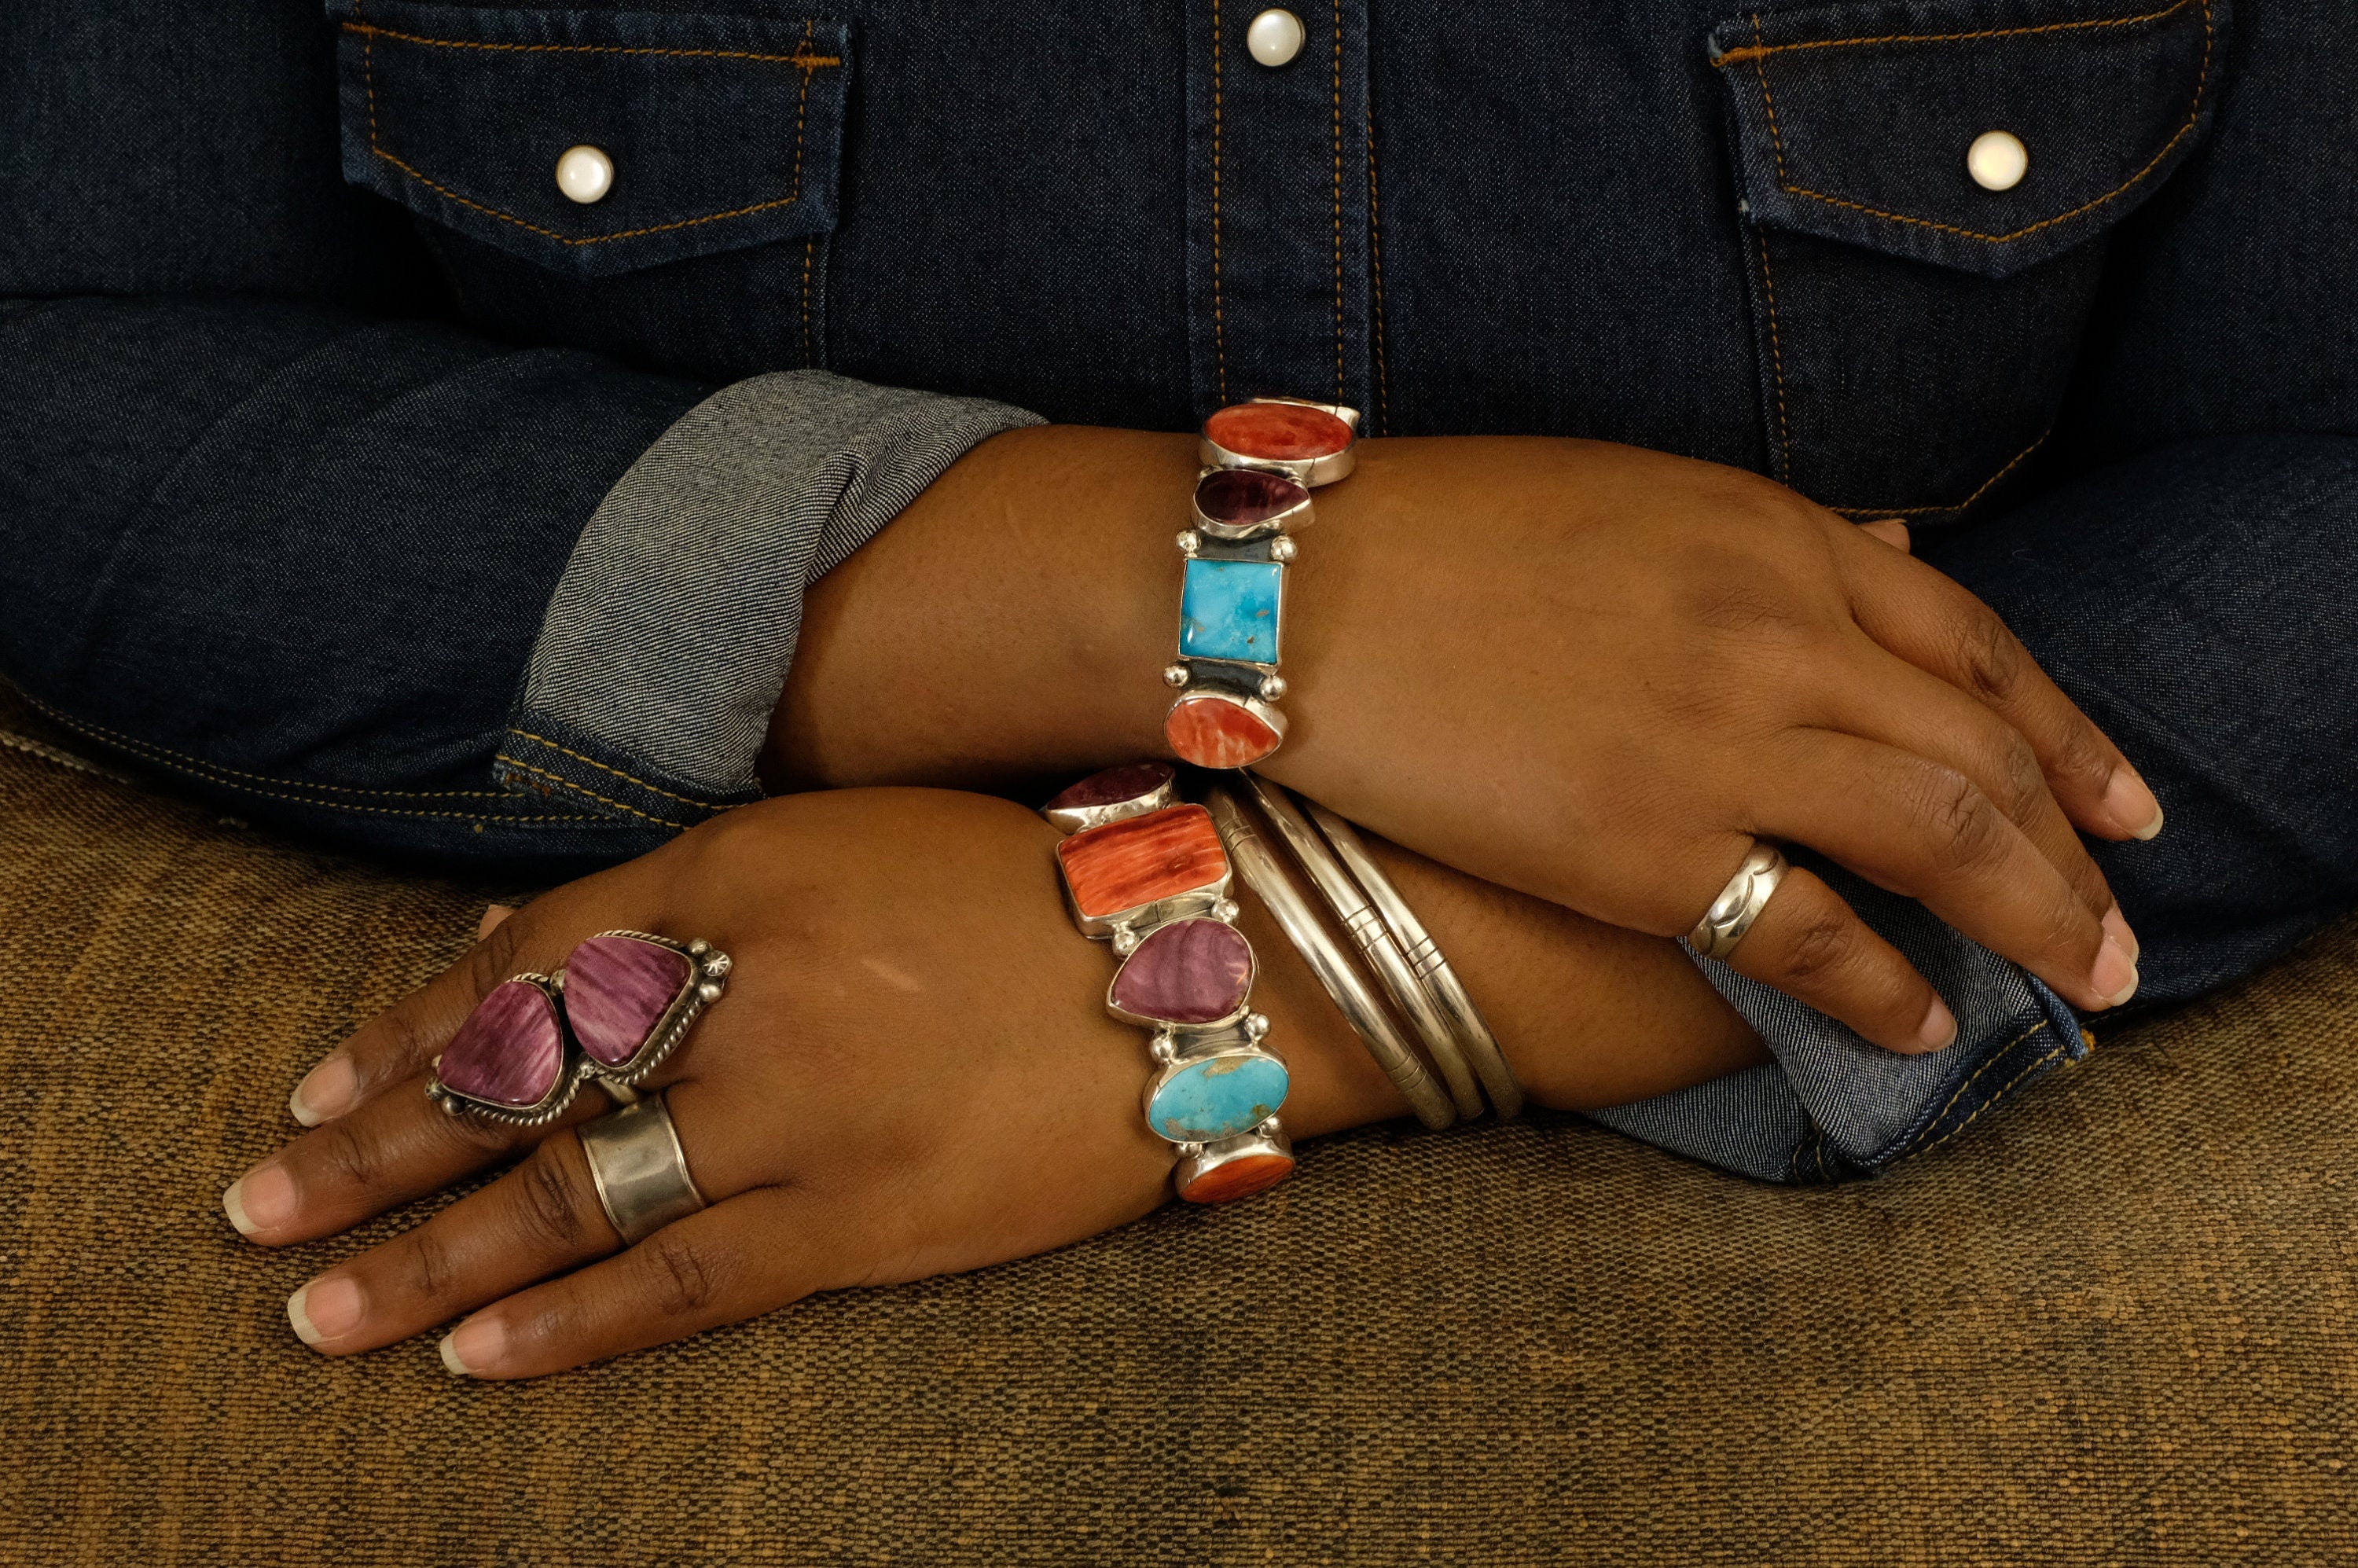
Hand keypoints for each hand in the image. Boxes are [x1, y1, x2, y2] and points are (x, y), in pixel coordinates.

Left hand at [226, 788, 1760, 1376]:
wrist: (1220, 949)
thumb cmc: (1030, 876)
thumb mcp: (842, 835)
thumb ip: (678, 886)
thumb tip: (515, 947)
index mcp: (746, 865)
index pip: (527, 961)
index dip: (404, 1034)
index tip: (317, 1092)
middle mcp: (758, 981)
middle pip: (522, 1084)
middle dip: (374, 1157)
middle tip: (258, 1214)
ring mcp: (815, 1109)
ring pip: (581, 1194)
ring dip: (435, 1257)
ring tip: (321, 1309)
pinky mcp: (879, 1217)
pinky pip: (695, 1283)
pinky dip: (577, 1325)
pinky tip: (481, 1357)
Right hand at [773, 428, 2158, 1052]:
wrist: (1285, 592)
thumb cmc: (1429, 535)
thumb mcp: (1622, 495)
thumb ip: (1758, 540)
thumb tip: (1878, 550)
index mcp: (1768, 531)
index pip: (1975, 638)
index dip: (2066, 724)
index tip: (2117, 792)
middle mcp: (1777, 625)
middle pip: (1988, 745)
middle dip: (2081, 841)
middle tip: (2124, 916)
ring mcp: (1721, 736)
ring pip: (1944, 836)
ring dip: (2034, 918)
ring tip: (2079, 982)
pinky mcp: (1648, 846)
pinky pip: (1812, 934)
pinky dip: (1884, 986)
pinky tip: (1920, 1026)